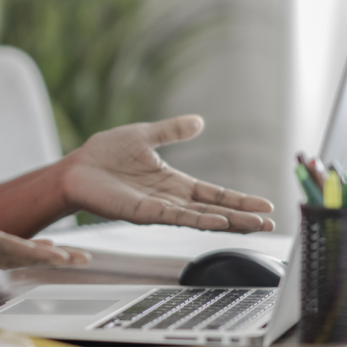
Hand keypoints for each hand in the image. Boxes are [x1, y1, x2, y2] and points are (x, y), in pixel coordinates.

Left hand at [61, 115, 274, 232]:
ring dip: (229, 222)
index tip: (265, 205)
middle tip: (271, 222)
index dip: (239, 200)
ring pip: (201, 217)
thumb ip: (172, 131)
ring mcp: (159, 208)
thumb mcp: (145, 135)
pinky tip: (218, 222)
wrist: (76, 167)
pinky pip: (176, 218)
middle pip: (215, 209)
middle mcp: (171, 199)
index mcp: (173, 182)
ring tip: (255, 225)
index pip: (214, 194)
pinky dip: (199, 220)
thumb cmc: (104, 154)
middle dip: (243, 216)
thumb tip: (199, 121)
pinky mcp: (144, 213)